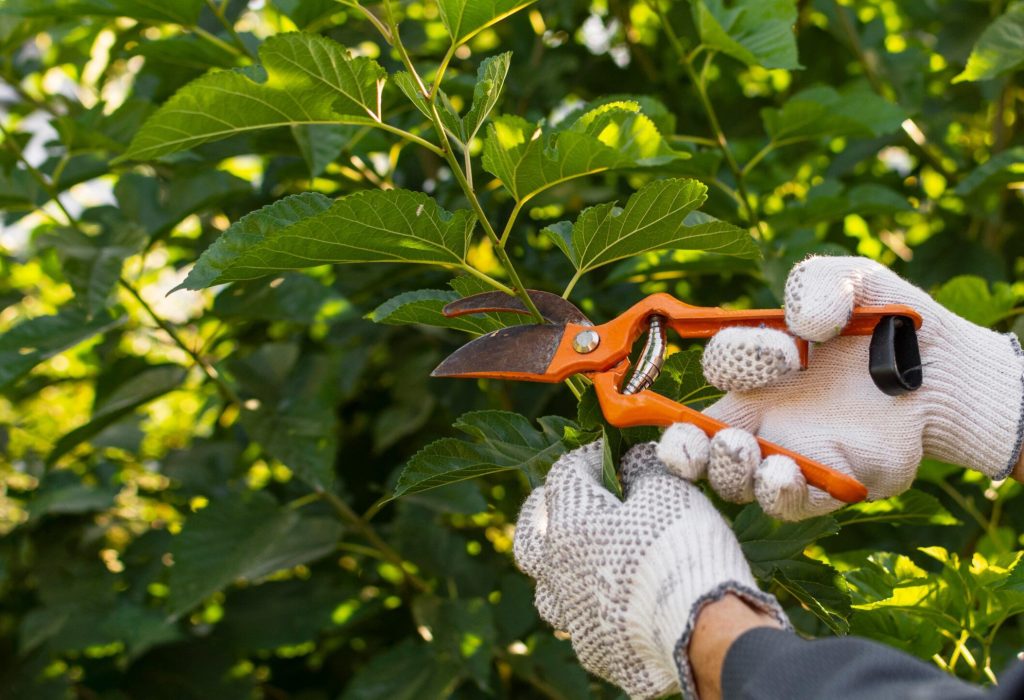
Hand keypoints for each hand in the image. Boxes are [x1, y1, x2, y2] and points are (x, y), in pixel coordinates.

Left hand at [513, 441, 786, 698]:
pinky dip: (592, 607)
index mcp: (569, 523)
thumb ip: (643, 468)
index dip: (591, 457)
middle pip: (530, 534)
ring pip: (547, 586)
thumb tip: (633, 460)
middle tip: (569, 503)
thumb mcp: (668, 490)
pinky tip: (615, 603)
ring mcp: (572, 615)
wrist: (703, 632)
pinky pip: (580, 622)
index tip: (615, 455)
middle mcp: (557, 570)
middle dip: (547, 512)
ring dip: (561, 568)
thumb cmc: (681, 549)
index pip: (565, 474)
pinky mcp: (593, 650)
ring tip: (585, 558)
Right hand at [658, 256, 1023, 520]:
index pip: (719, 369)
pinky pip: (787, 504)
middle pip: (697, 444)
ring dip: (729, 471)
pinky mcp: (828, 486)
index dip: (738, 359)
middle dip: (685, 446)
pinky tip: (783, 474)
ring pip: (735, 480)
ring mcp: (791, 455)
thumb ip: (820, 282)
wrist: (946, 372)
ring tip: (746, 452)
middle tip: (707, 437)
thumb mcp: (856, 281)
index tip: (788, 351)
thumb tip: (802, 324)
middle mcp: (763, 416)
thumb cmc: (892, 323)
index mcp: (758, 368)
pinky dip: (778, 494)